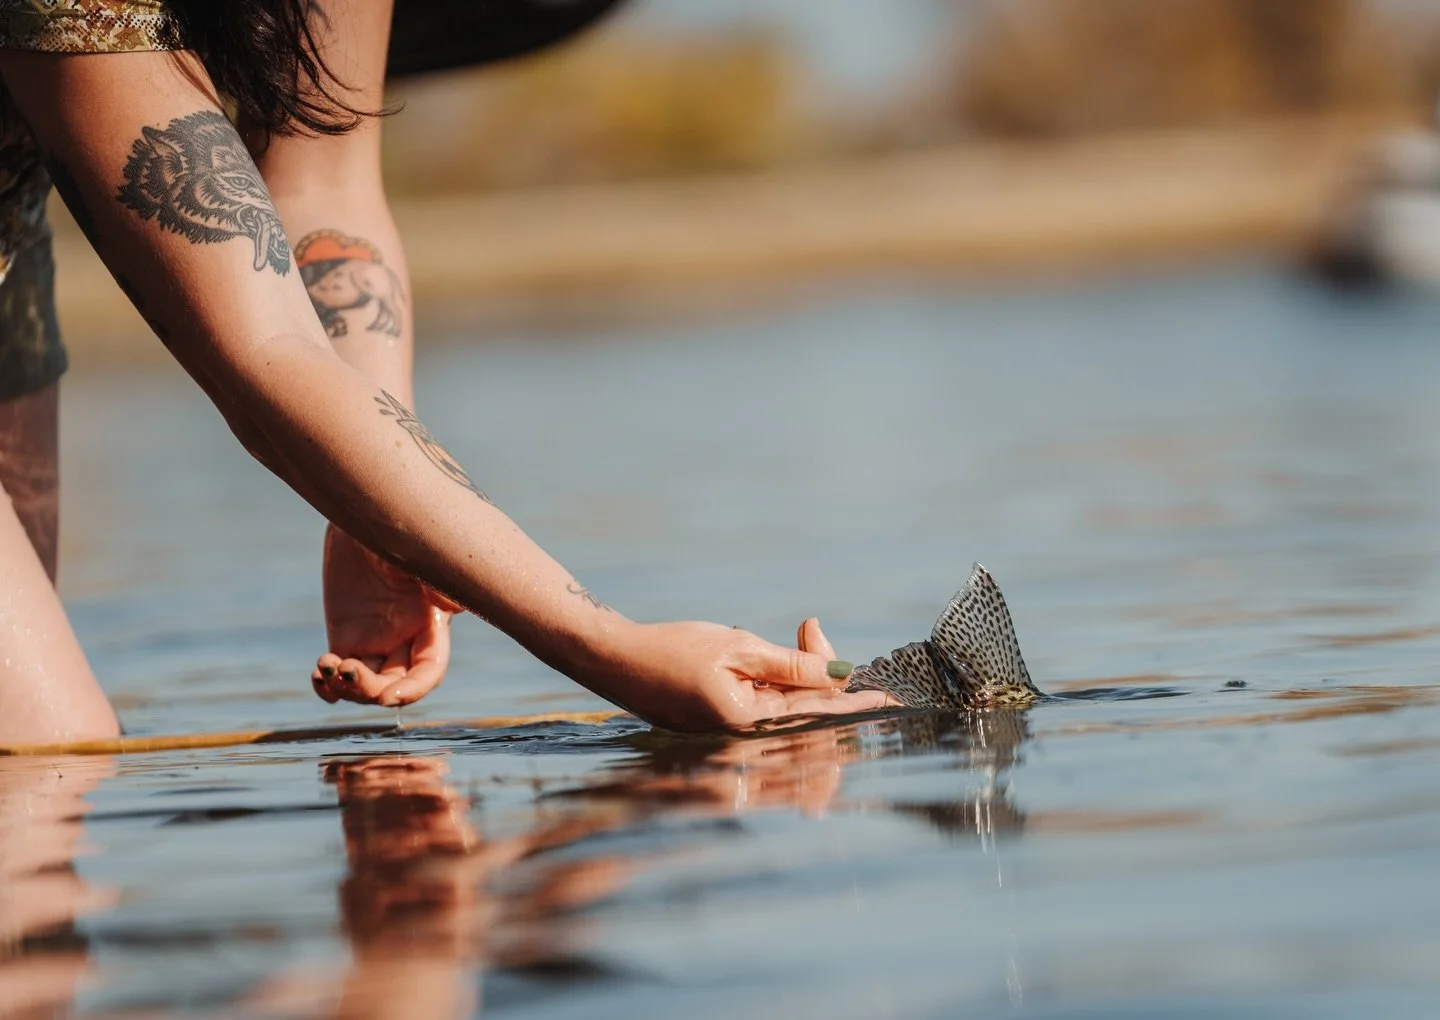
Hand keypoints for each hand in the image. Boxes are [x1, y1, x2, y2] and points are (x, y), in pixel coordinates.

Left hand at [312, 525, 460, 707]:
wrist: (361, 511)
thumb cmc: (397, 527)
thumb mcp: (414, 552)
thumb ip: (433, 579)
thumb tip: (453, 606)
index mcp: (429, 623)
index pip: (429, 671)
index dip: (413, 690)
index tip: (389, 696)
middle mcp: (405, 637)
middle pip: (395, 683)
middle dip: (373, 690)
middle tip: (347, 671)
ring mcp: (375, 640)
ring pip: (366, 683)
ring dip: (347, 688)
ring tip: (327, 666)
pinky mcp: (346, 636)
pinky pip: (339, 672)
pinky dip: (328, 685)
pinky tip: (318, 676)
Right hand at [583, 617, 896, 732]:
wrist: (612, 659)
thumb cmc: (671, 649)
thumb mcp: (737, 648)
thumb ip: (791, 666)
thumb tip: (840, 677)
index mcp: (750, 725)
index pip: (819, 714)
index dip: (857, 703)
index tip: (891, 699)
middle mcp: (745, 743)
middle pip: (809, 717)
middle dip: (825, 676)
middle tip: (810, 630)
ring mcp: (733, 740)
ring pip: (792, 714)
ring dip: (803, 677)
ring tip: (798, 635)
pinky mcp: (724, 730)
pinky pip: (769, 713)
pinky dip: (780, 685)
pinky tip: (773, 653)